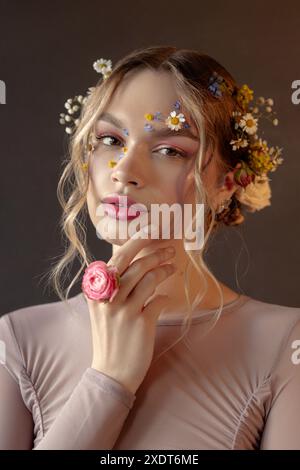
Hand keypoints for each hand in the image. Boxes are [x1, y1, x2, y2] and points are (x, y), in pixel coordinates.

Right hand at [85, 227, 176, 394]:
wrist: (111, 373)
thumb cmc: (109, 338)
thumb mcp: (101, 310)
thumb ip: (111, 287)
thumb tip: (128, 264)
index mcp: (96, 290)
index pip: (117, 257)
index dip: (136, 240)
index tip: (150, 229)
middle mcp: (108, 297)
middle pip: (135, 262)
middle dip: (154, 250)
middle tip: (169, 247)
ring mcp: (124, 310)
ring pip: (149, 277)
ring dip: (164, 269)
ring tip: (173, 266)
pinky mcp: (141, 323)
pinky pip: (159, 299)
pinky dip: (166, 295)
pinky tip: (167, 296)